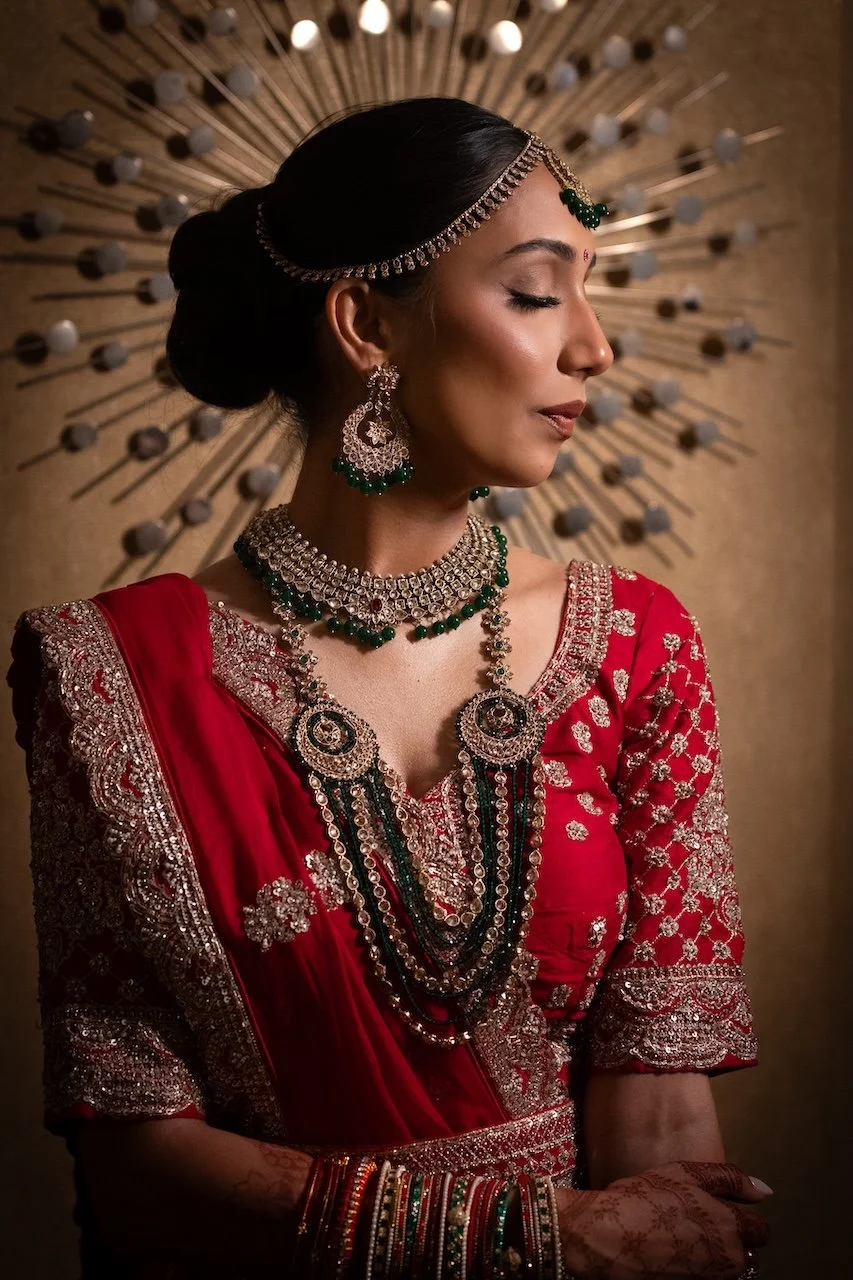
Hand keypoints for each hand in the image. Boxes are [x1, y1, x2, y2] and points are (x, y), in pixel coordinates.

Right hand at [555, 1161, 770, 1278]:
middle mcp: (728, 1262)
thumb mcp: (687, 1173)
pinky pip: (706, 1278)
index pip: (760, 1231)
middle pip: (745, 1254)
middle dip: (729, 1242)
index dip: (743, 1218)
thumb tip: (764, 1191)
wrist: (607, 1238)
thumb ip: (730, 1178)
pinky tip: (672, 1256)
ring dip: (713, 1257)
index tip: (722, 1212)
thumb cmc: (645, 1200)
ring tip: (682, 1240)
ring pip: (725, 1270)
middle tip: (697, 1225)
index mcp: (731, 1229)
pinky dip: (696, 1270)